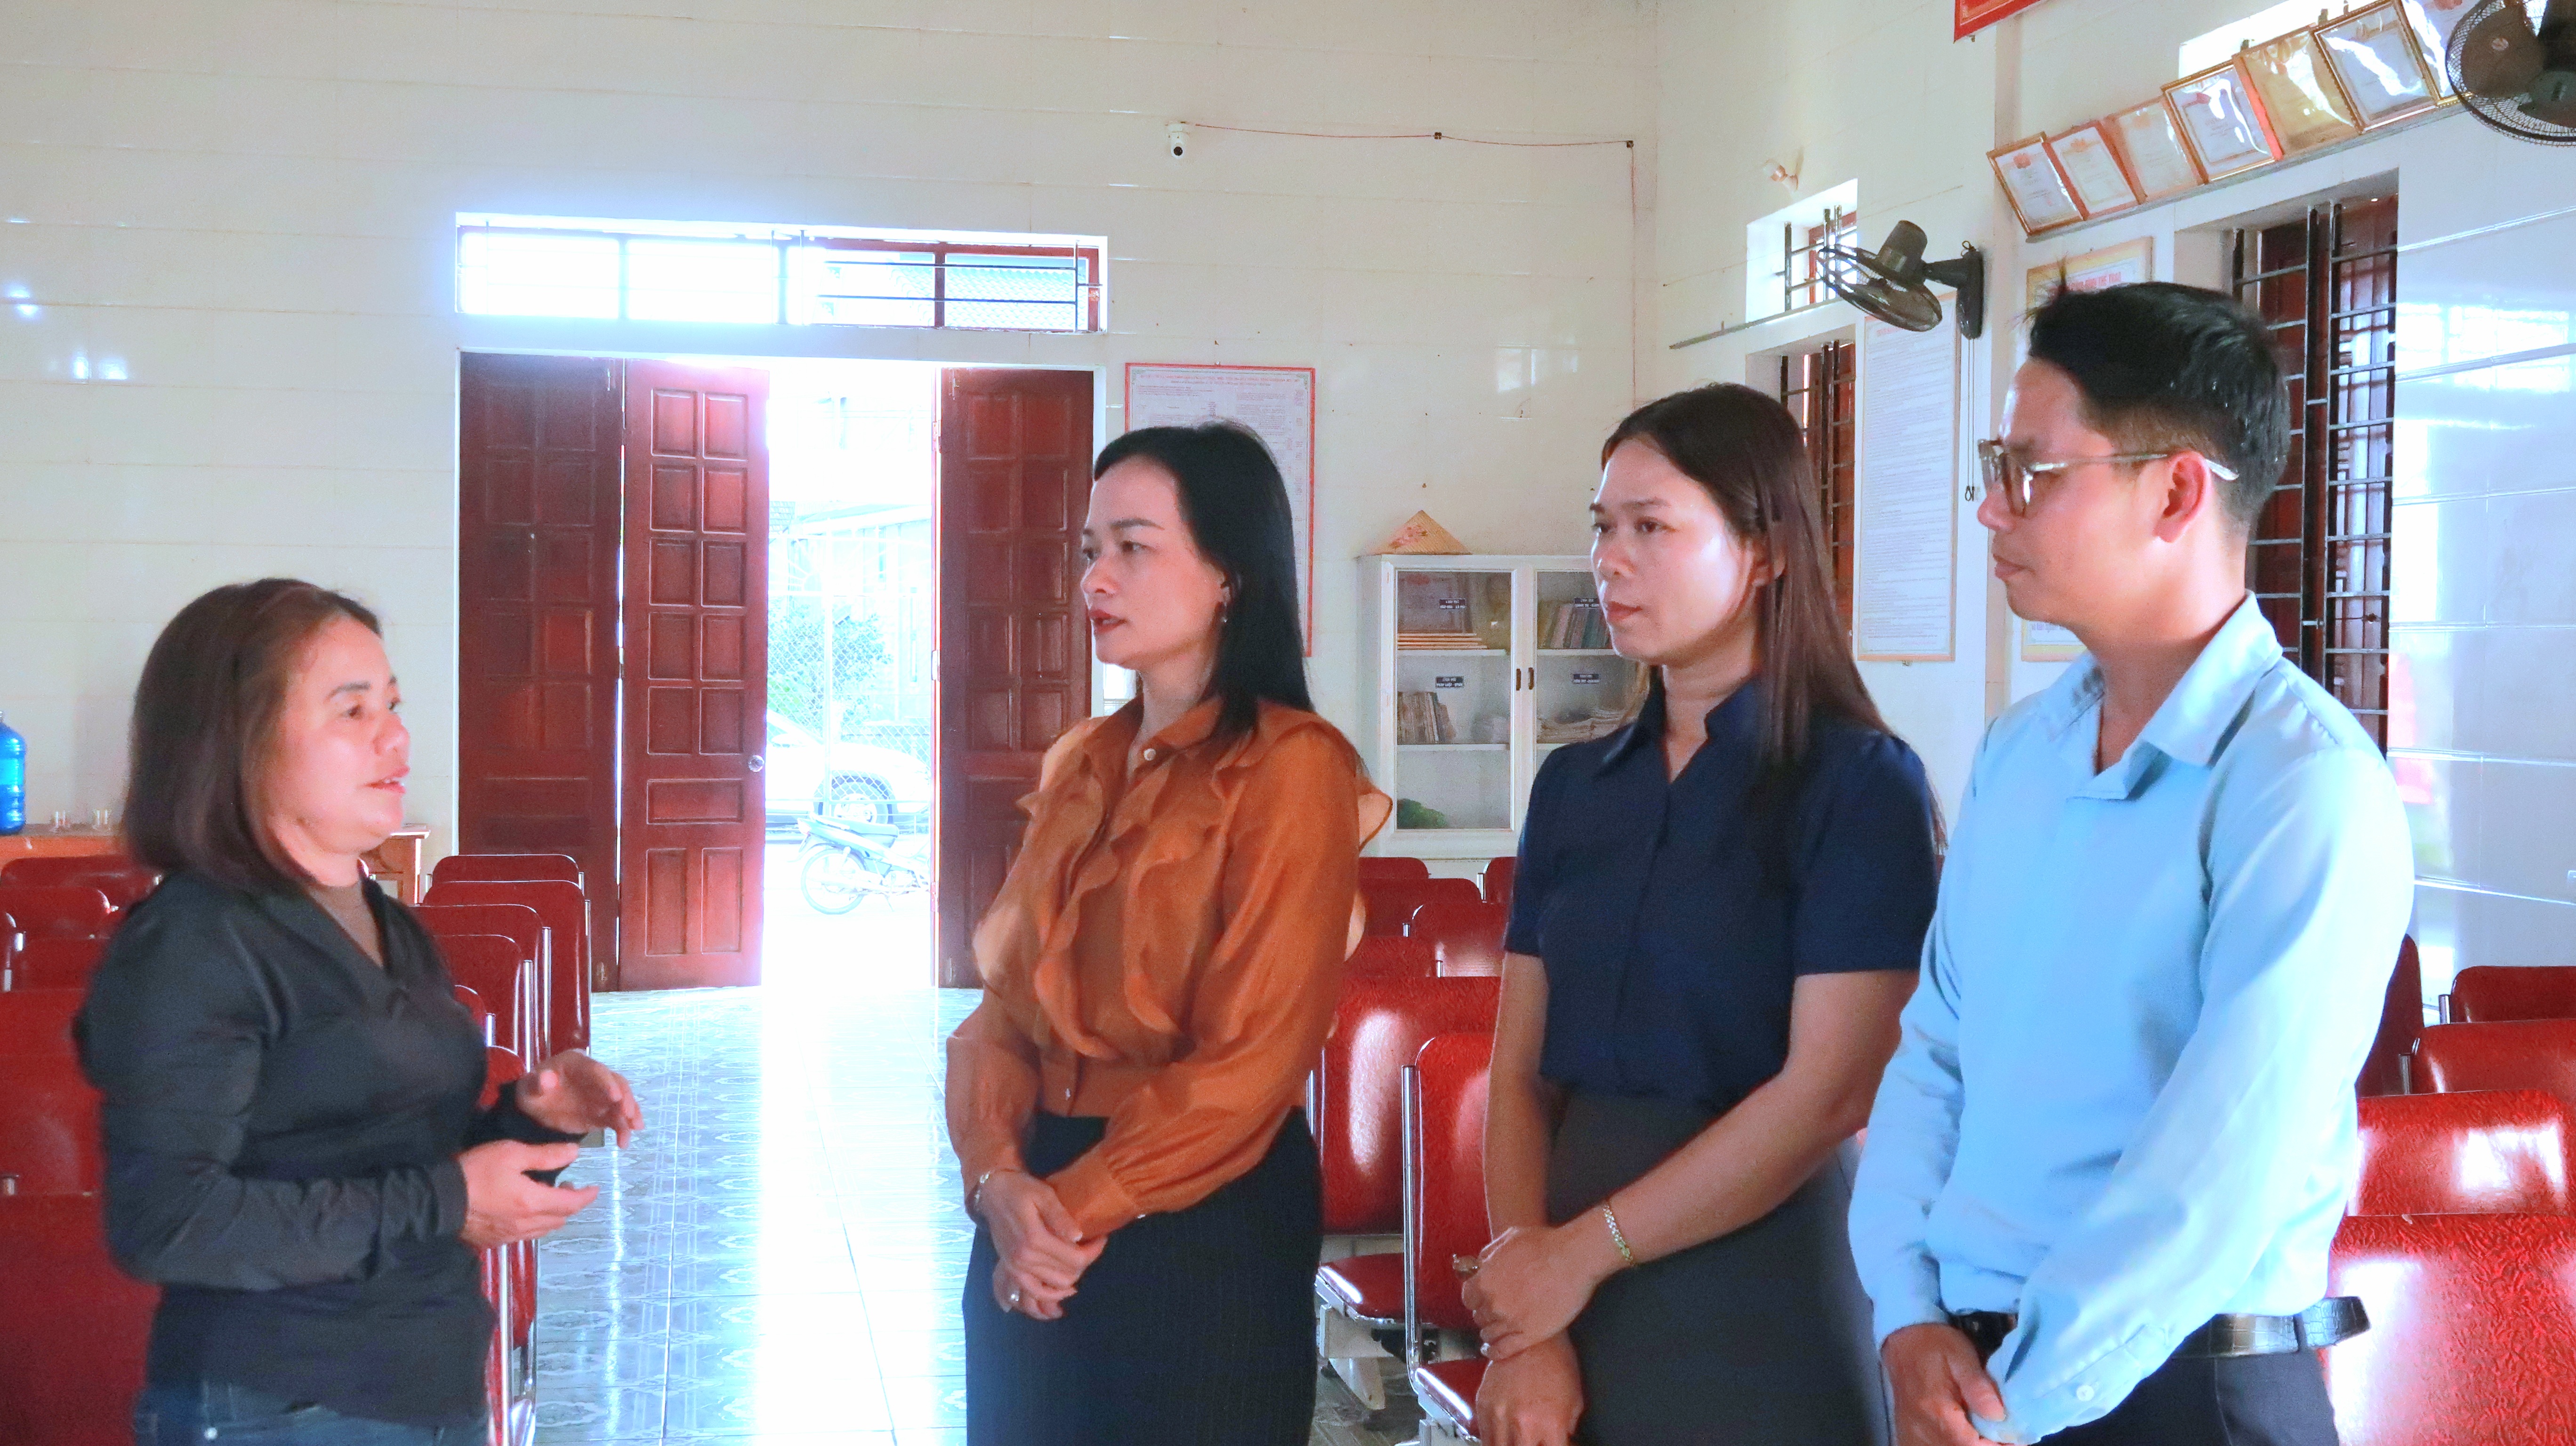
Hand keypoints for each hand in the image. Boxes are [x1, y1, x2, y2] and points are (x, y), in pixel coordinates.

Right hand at [459, 1141, 597, 1248]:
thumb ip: (546, 1155)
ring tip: (547, 1198)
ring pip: (543, 1230)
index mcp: (534, 1203)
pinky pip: (524, 1236)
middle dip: (570, 1205)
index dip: (586, 1196)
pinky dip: (534, 1224)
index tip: (595, 1188)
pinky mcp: (494, 1242)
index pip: (572, 1204)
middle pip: (560, 1220)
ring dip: (552, 1216)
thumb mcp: (512, 1154)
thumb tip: (575, 1154)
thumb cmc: (477, 1172)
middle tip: (567, 1187)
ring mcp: (509, 1237)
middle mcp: (526, 1225)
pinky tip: (524, 1211)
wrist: (437, 1200)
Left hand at [516, 1051, 642, 1143]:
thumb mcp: (528, 1088)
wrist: (536, 1108)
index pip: (597, 1070)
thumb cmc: (532, 1093)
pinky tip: (623, 1142)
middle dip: (625, 1099)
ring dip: (630, 1114)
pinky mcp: (604, 1112)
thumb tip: (547, 1078)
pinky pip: (617, 1118)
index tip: (615, 1097)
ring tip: (634, 1129)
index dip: (607, 1083)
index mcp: (578, 1063)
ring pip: (622, 1100)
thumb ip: (537, 1083)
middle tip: (627, 1115)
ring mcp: (602, 1094)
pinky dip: (623, 1128)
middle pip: (616, 1084)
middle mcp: (596, 1075)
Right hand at [977, 1170, 1103, 1320]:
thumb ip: (1060, 1217)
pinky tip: (1063, 1289)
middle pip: (1067, 1275)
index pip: (1075, 1258)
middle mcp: (1023, 1258)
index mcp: (1034, 1239)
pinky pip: (1032, 1292)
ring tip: (1081, 1263)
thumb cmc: (1020, 1189)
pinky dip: (1049, 1295)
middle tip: (1092, 1246)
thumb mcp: (1043, 1195)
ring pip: (1053, 1286)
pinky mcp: (1011, 1270)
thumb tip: (1078, 1237)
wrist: (993, 1193)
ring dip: (1071, 1280)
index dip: (1094, 1251)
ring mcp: (1015, 1267)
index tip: (1101, 1238)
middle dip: (1085, 1263)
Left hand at [1463, 1221, 1620, 1360]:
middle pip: (1479, 1316)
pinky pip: (1503, 1350)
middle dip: (1486, 1313)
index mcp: (1484, 1280)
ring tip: (1497, 1329)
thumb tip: (1477, 1266)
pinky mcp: (1529, 1335)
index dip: (1476, 1298)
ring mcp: (1510, 1322)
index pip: (1468, 1298)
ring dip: (1491, 1331)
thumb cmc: (1544, 1244)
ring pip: (1489, 1334)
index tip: (1483, 1299)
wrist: (1573, 1258)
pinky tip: (1492, 1350)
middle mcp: (1493, 1303)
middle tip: (1497, 1310)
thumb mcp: (1507, 1238)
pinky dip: (1495, 1352)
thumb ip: (1488, 1255)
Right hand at [1474, 1333, 1582, 1445]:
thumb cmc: (1558, 1364)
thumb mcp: (1574, 1400)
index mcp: (1551, 1425)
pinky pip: (1484, 1435)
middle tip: (1533, 1441)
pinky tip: (1502, 1435)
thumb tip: (1563, 1440)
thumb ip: (1567, 1428)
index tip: (1553, 1443)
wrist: (1532, 1338)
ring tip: (1515, 1440)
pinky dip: (1493, 1439)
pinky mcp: (1484, 1405)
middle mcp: (1523, 1425)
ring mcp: (1500, 1416)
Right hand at [1883, 1323, 2006, 1445]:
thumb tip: (1998, 1415)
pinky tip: (1965, 1434)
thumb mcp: (1961, 1355)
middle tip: (2001, 1434)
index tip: (2012, 1439)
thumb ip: (1978, 1386)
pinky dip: (1954, 1443)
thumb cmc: (1935, 1345)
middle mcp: (1922, 1428)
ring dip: (1970, 1444)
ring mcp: (1913, 1433)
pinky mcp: (1910, 1434)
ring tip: (1985, 1433)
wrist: (1902, 1340)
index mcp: (1936, 1409)